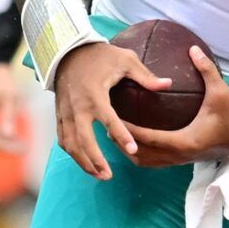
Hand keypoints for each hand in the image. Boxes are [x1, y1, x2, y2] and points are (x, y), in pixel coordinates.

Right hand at [0, 63, 26, 152]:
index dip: (9, 144)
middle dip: (6, 147)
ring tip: (20, 144)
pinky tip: (13, 137)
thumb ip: (8, 114)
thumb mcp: (10, 95)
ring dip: (3, 143)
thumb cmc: (2, 81)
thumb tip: (8, 135)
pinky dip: (0, 136)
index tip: (24, 147)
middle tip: (23, 149)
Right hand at [51, 42, 172, 178]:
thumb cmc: (100, 56)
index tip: (133, 149)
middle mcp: (78, 107)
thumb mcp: (125, 60)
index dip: (121, 135)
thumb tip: (168, 84)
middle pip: (83, 140)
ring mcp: (66, 112)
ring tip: (99, 175)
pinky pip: (63, 138)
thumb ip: (145, 76)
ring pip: (71, 144)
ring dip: (83, 162)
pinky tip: (84, 163)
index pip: (109, 119)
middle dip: (95, 160)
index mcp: (95, 95)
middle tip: (109, 176)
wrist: (68, 51)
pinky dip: (72, 153)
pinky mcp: (59, 114)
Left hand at [125, 46, 228, 166]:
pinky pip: (153, 161)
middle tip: (107, 125)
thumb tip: (193, 49)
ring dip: (128, 150)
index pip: (150, 139)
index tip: (115, 118)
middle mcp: (179, 155)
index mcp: (186, 141)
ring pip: (145, 162)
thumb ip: (206, 70)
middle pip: (141, 155)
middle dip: (123, 142)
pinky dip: (139, 153)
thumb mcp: (221, 91)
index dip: (129, 130)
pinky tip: (131, 139)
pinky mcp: (180, 160)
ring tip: (115, 132)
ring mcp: (179, 160)